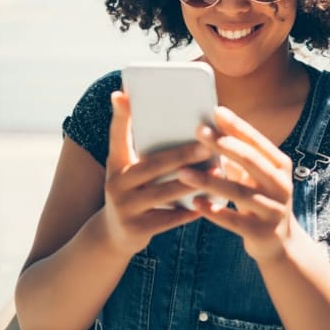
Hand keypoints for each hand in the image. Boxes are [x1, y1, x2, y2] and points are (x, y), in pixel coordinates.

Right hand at [100, 91, 204, 257]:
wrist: (113, 235)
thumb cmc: (132, 192)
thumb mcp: (128, 170)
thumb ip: (145, 150)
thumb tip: (178, 126)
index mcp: (116, 163)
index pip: (116, 136)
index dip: (119, 116)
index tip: (122, 94)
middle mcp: (116, 183)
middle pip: (152, 165)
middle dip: (181, 155)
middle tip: (206, 145)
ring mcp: (125, 207)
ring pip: (164, 193)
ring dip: (192, 183)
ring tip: (216, 173)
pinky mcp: (136, 229)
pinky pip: (169, 219)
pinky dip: (189, 211)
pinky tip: (208, 203)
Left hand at [178, 106, 298, 262]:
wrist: (279, 243)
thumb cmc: (259, 199)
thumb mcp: (255, 176)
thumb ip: (239, 155)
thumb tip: (210, 126)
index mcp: (280, 166)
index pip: (257, 142)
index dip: (237, 126)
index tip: (215, 111)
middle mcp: (281, 185)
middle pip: (250, 161)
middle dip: (223, 145)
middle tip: (198, 132)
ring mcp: (274, 210)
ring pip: (239, 192)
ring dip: (209, 181)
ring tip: (183, 172)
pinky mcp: (262, 232)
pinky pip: (234, 221)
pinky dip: (214, 212)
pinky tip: (195, 203)